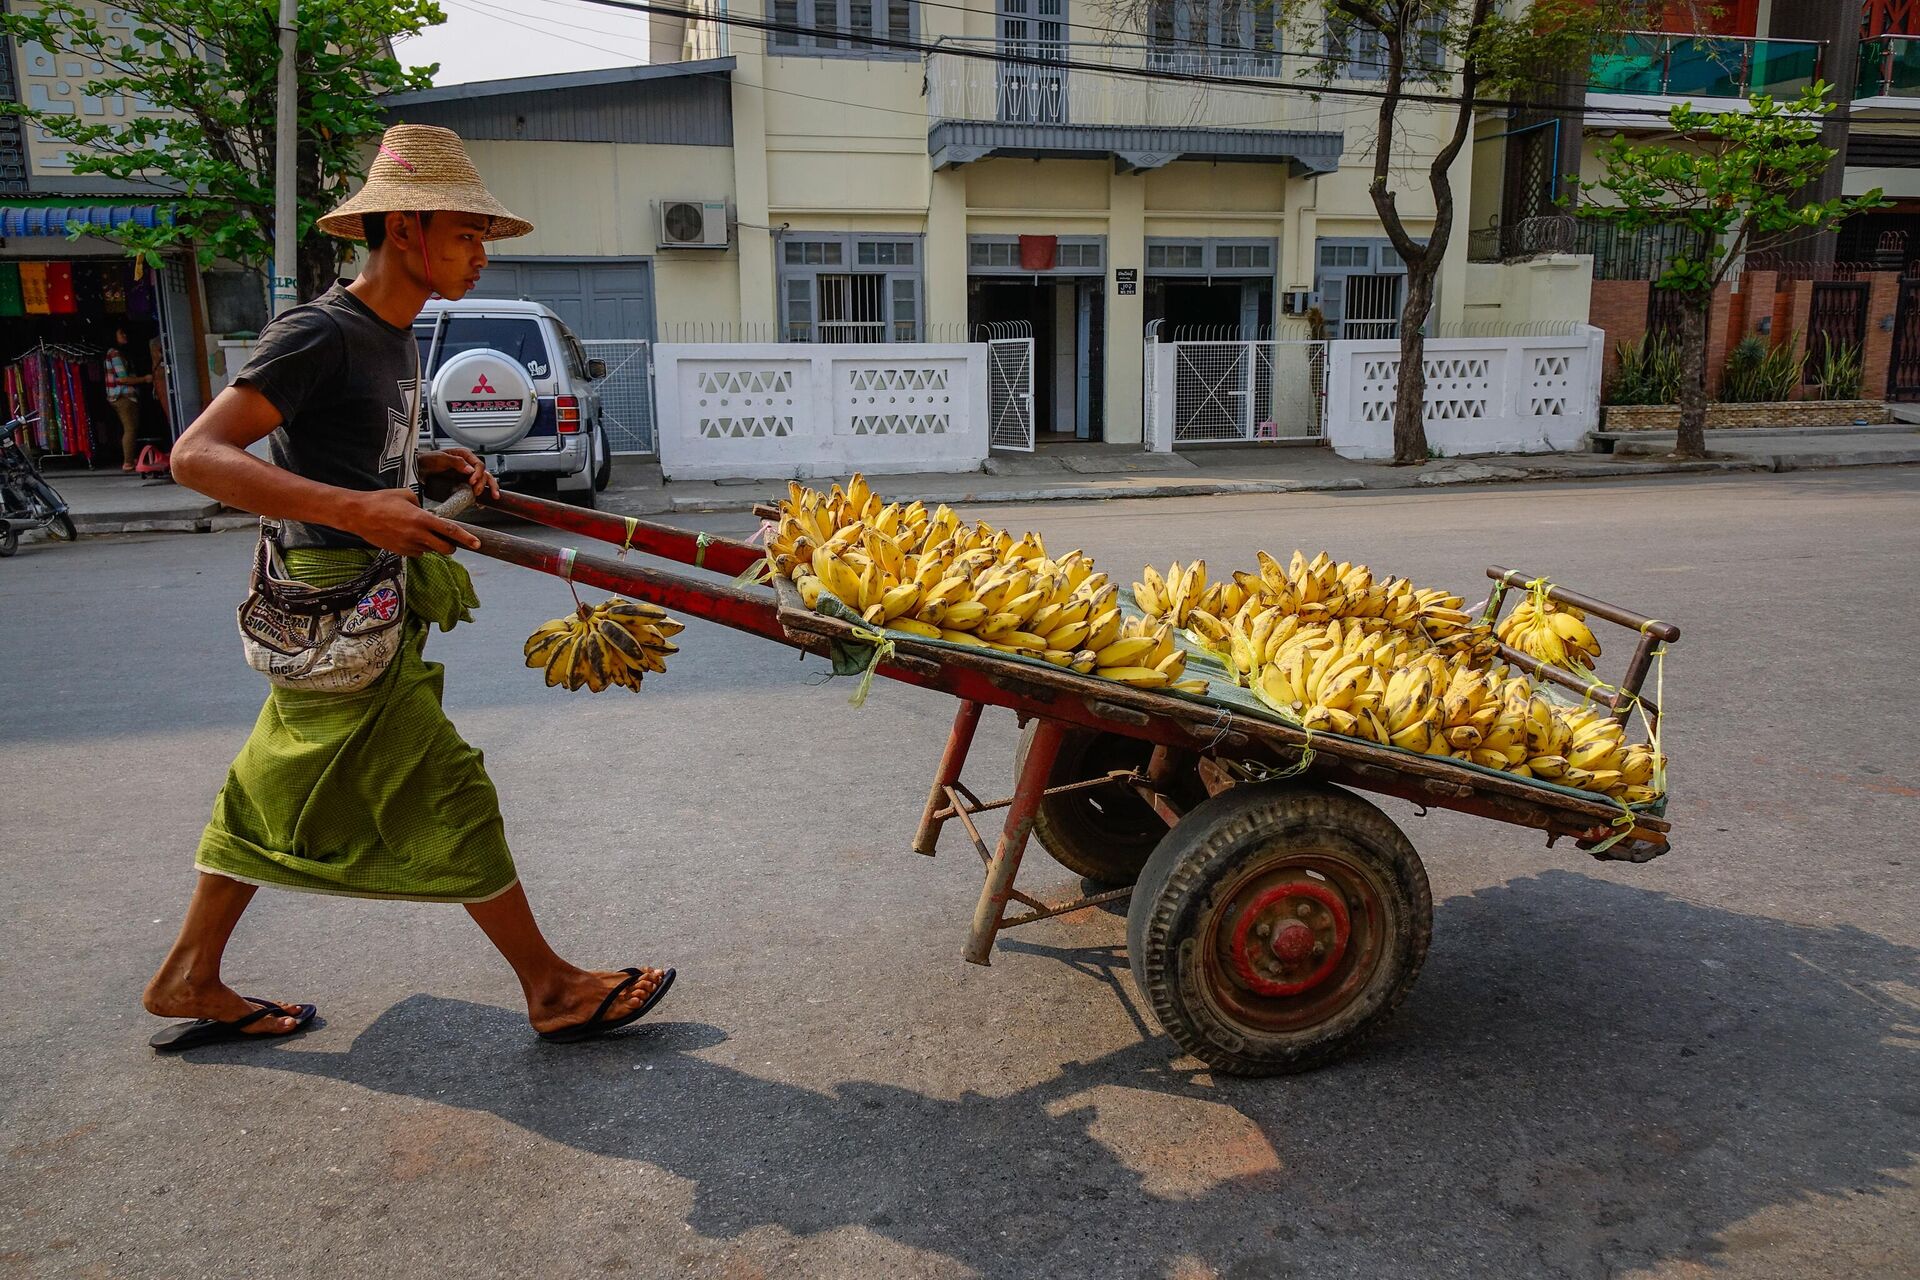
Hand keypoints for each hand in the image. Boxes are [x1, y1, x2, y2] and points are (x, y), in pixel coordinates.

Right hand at [347, 488, 479, 555]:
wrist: (358, 514)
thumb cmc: (381, 500)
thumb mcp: (406, 495)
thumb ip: (422, 505)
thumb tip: (429, 514)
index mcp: (421, 518)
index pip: (450, 531)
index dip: (466, 538)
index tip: (478, 544)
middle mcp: (416, 534)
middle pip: (445, 548)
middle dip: (452, 547)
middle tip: (452, 542)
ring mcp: (407, 545)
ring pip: (430, 551)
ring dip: (433, 546)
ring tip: (420, 533)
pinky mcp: (399, 551)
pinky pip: (417, 553)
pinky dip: (419, 548)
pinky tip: (408, 537)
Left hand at [422, 447, 499, 498]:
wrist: (418, 469)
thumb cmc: (427, 460)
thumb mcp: (441, 458)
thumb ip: (456, 462)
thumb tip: (469, 469)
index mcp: (464, 455)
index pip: (479, 464)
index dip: (477, 474)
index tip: (471, 482)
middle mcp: (468, 464)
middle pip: (485, 473)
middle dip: (486, 483)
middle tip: (477, 492)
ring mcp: (466, 474)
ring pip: (484, 480)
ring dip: (489, 488)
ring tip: (492, 496)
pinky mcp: (463, 483)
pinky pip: (476, 488)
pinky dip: (482, 494)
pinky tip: (483, 500)